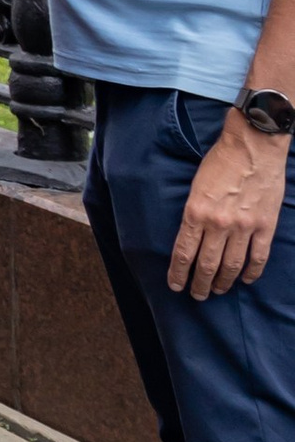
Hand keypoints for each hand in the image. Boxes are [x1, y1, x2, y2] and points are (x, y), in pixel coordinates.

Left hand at [172, 114, 283, 297]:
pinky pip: (258, 257)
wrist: (253, 146)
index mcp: (196, 212)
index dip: (178, 273)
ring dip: (222, 283)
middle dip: (199, 284)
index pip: (183, 253)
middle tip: (197, 295)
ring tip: (217, 291)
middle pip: (206, 265)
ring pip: (231, 266)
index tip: (175, 286)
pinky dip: (251, 272)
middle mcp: (218, 224)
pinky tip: (245, 280)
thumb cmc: (221, 160)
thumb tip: (191, 235)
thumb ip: (193, 212)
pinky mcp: (265, 226)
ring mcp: (244, 227)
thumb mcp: (195, 185)